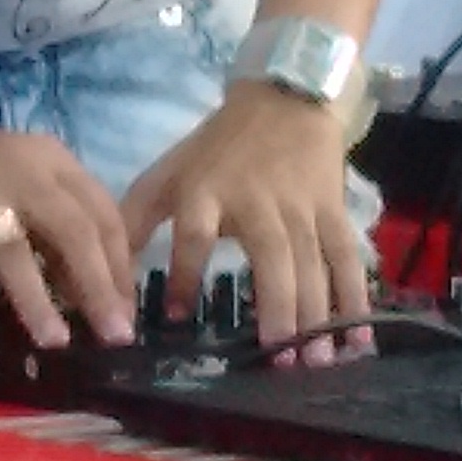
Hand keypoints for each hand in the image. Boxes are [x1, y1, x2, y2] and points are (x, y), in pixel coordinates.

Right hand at [0, 116, 137, 351]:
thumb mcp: (31, 187)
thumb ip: (59, 232)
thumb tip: (90, 296)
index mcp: (55, 164)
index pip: (102, 215)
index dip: (119, 267)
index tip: (127, 314)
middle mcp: (22, 174)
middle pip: (71, 229)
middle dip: (98, 285)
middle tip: (114, 335)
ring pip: (12, 249)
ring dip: (37, 298)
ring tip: (55, 341)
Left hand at [121, 81, 369, 363]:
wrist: (286, 100)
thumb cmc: (219, 148)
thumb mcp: (169, 173)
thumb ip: (134, 220)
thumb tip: (102, 271)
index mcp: (207, 191)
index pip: (194, 234)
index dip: (184, 273)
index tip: (176, 318)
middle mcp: (257, 202)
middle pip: (270, 255)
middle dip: (276, 307)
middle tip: (277, 358)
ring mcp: (300, 207)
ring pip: (312, 263)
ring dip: (316, 313)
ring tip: (314, 360)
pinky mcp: (332, 210)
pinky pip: (346, 256)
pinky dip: (355, 297)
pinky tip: (359, 340)